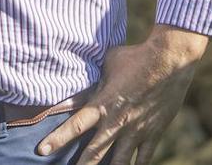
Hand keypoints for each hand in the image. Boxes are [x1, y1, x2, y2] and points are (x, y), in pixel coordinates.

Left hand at [37, 24, 207, 164]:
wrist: (169, 61)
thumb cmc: (134, 57)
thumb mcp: (106, 64)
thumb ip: (92, 79)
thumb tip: (76, 77)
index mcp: (102, 104)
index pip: (75, 126)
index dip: (57, 139)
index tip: (42, 151)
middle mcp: (117, 122)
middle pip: (94, 152)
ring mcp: (136, 131)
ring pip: (119, 162)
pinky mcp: (153, 134)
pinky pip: (144, 158)